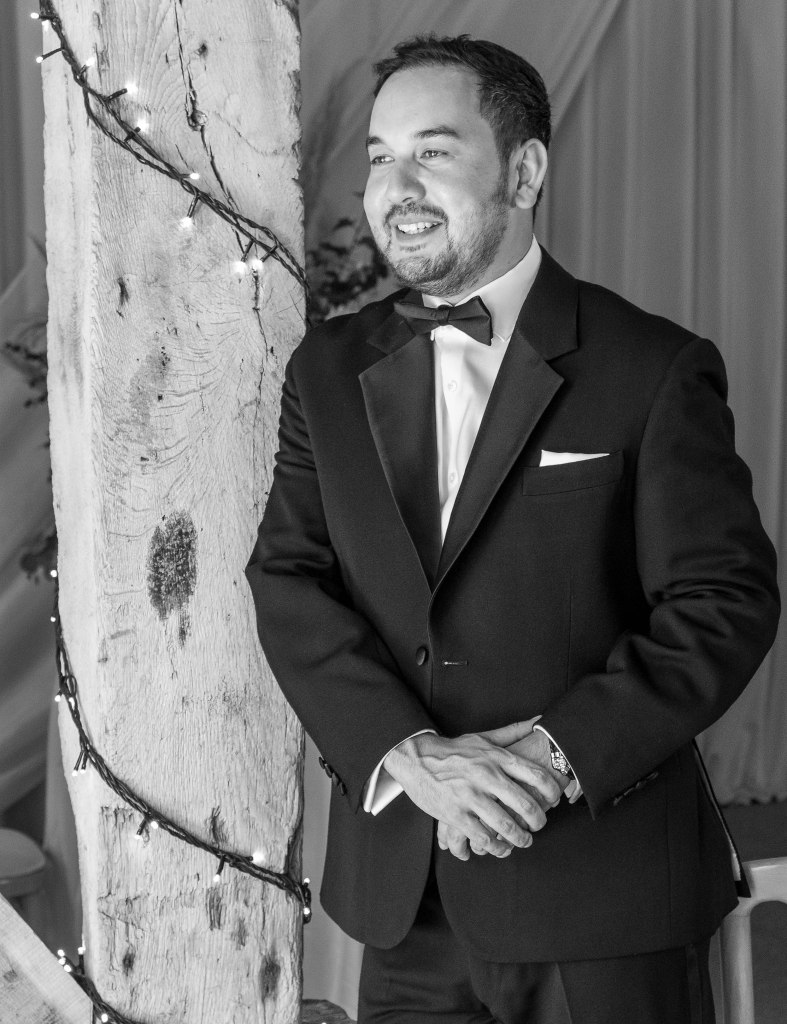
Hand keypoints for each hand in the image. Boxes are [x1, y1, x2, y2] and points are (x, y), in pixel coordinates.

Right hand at [436, 722, 569, 860]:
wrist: (416, 758)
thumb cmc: (453, 749)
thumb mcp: (483, 737)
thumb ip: (513, 731)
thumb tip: (538, 720)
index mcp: (496, 757)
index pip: (535, 775)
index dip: (552, 791)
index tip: (555, 800)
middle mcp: (486, 776)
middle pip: (525, 804)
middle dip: (538, 821)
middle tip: (539, 826)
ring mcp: (470, 796)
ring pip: (506, 826)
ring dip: (520, 839)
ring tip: (523, 841)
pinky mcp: (455, 814)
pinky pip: (482, 837)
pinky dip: (495, 847)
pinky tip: (499, 847)